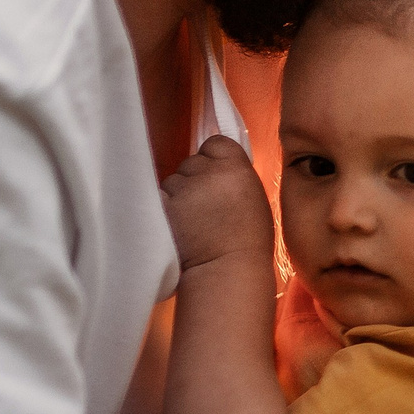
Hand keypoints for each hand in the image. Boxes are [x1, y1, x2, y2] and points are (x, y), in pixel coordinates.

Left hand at [160, 136, 271, 270]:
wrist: (226, 269)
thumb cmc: (247, 240)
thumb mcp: (254, 197)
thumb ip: (235, 176)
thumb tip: (217, 166)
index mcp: (235, 167)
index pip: (214, 143)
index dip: (213, 159)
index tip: (216, 177)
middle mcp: (207, 172)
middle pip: (192, 162)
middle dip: (194, 179)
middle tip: (204, 205)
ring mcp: (182, 188)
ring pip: (173, 180)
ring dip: (178, 195)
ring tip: (192, 220)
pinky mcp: (163, 205)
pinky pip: (160, 196)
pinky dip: (165, 208)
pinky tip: (178, 224)